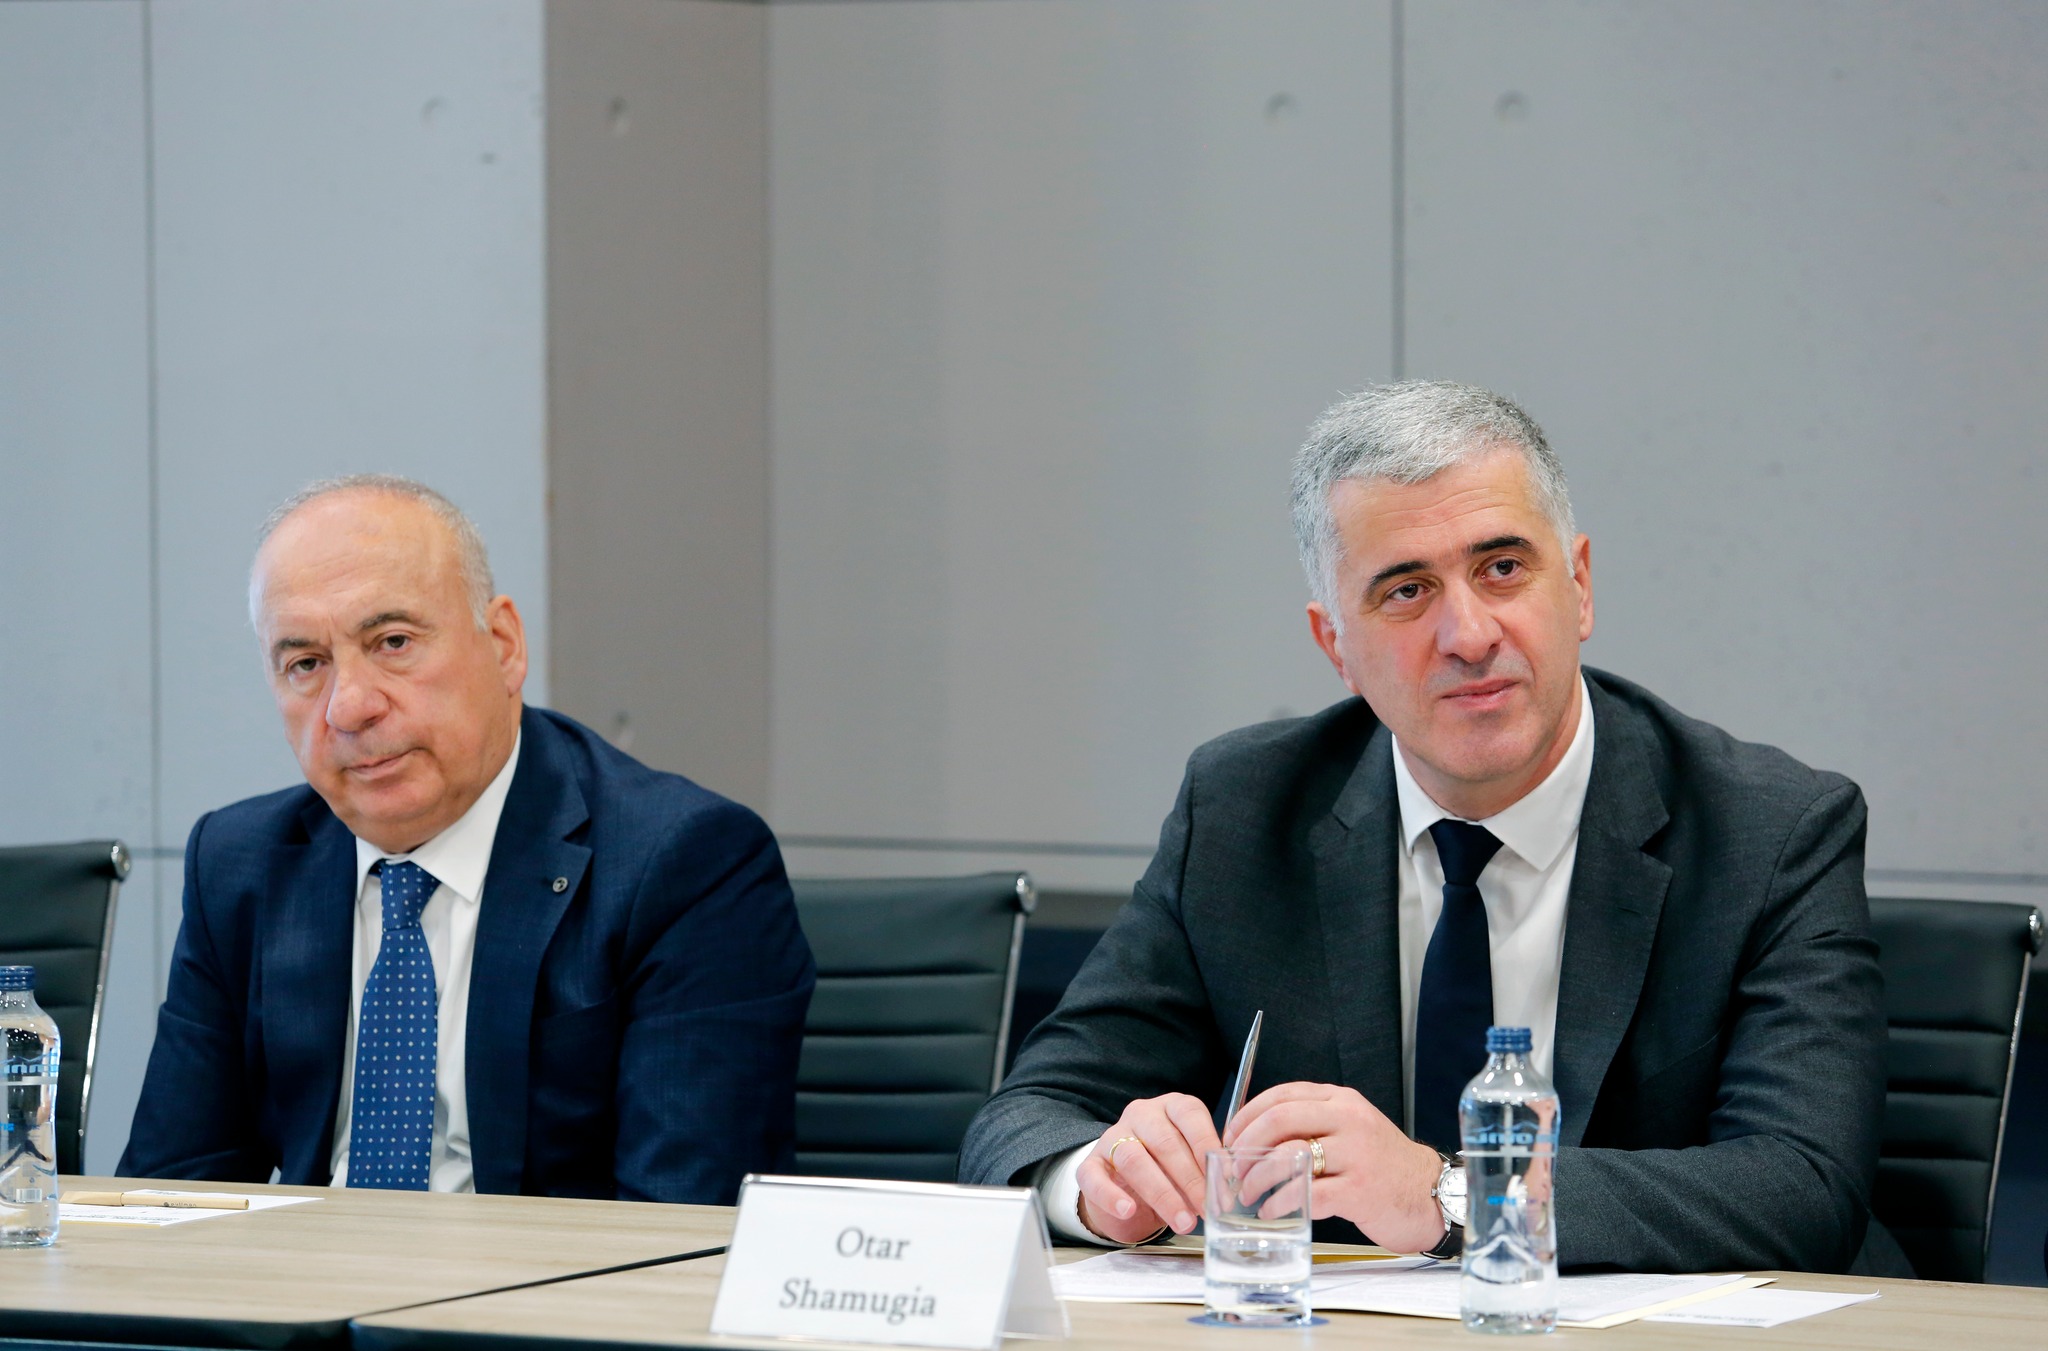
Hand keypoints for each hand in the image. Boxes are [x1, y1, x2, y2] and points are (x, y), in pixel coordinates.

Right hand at [1075, 1093, 1222, 1243]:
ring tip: (1182, 1221)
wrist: (1127, 1187)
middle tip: (1207, 1208)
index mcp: (1170, 1107)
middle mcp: (1141, 1116)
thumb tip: (1227, 1187)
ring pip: (1133, 1159)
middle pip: (1164, 1142)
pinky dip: (1111, 1196)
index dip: (1207, 1145)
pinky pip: (1095, 1178)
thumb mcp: (1190, 1162)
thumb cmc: (1169, 1170)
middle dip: (1190, 1179)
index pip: (1190, 1115)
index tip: (1224, 1177)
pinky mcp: (1090, 1164)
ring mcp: (1112, 1138)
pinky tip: (1127, 1210)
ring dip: (1162, 1194)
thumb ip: (1205, 1167)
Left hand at [1223, 1081, 1445, 1252]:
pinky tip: (1270, 1211)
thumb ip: (1312, 1124)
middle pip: (1279, 1120)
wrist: (1431, 1194)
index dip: (1247, 1115)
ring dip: (1257, 1177)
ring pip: (1289, 1156)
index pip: (1282, 1095)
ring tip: (1247, 1192)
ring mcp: (1356, 1155)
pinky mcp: (1360, 1191)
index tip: (1230, 1137)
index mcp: (1341, 1101)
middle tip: (1232, 1167)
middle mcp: (1349, 1120)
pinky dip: (1280, 1203)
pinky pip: (1306, 1194)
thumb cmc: (1382, 1165)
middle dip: (1245, 1145)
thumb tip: (1254, 1137)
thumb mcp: (1350, 1129)